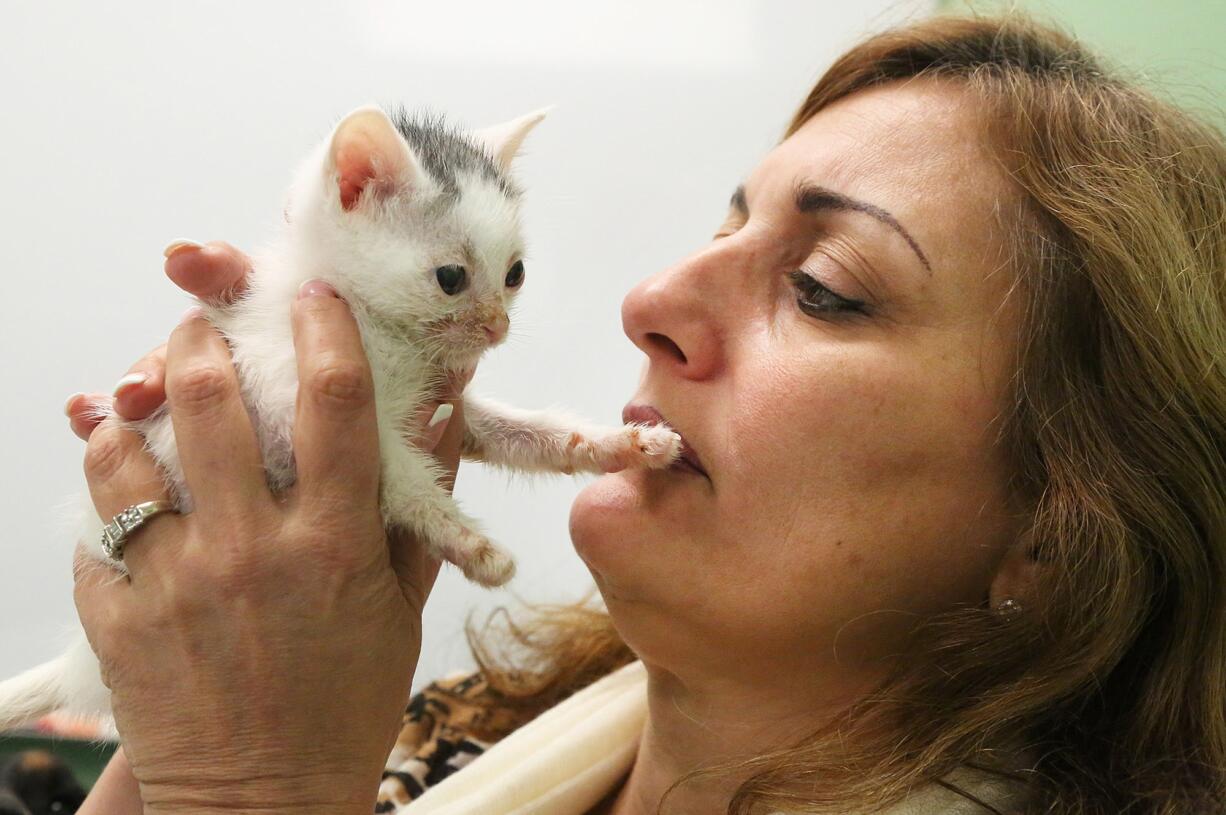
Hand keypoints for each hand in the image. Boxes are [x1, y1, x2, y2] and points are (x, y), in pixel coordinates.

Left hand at [72, 242, 470, 814]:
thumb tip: (442, 420)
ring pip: (128, 450)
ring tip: (144, 394)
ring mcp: (175, 582)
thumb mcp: (402, 609)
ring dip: (134, 405)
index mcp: (334, 545)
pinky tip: (123, 481)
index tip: (312, 299)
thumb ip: (422, 510)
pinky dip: (105, 487)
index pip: (334, 403)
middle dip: (201, 338)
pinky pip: (93, 524)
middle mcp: (251, 550)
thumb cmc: (345, 705)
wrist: (262, 802)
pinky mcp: (117, 616)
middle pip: (212, 400)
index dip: (325, 331)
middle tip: (200, 323)